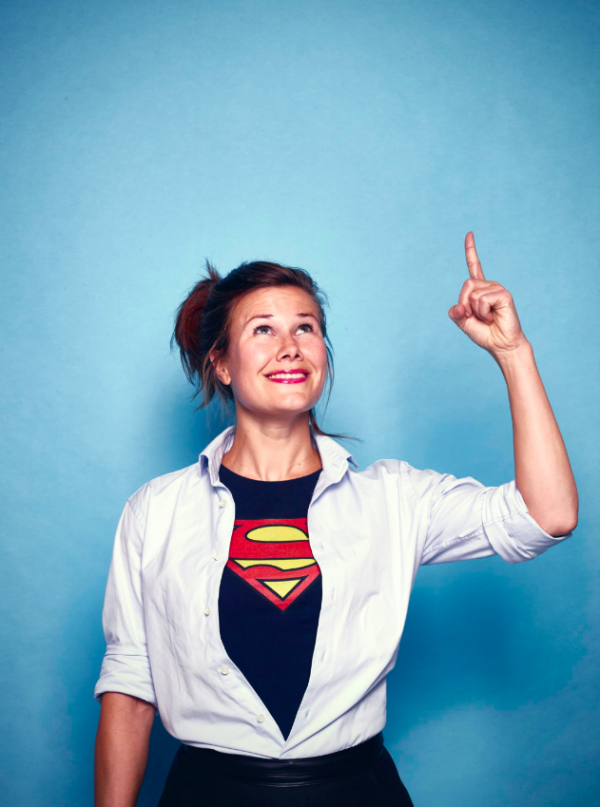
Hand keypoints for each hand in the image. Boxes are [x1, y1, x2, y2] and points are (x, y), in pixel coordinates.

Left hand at [448, 232, 528, 356]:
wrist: (500, 344)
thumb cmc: (484, 333)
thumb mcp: (463, 322)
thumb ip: (455, 313)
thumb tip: (458, 306)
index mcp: (479, 290)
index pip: (474, 266)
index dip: (471, 251)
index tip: (469, 234)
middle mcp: (488, 286)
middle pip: (466, 285)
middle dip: (464, 303)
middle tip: (475, 316)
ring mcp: (497, 288)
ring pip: (473, 294)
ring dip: (476, 311)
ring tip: (487, 318)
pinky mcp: (504, 294)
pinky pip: (482, 299)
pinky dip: (483, 312)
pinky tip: (493, 317)